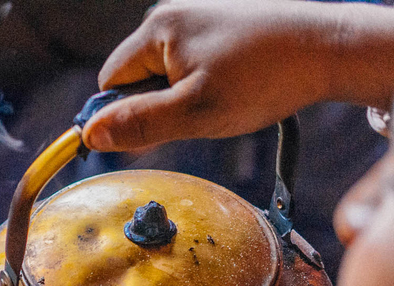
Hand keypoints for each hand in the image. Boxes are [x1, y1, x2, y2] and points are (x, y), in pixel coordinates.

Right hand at [83, 0, 393, 152]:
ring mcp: (197, 16)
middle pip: (136, 76)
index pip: (110, 81)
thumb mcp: (194, 111)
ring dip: (182, 97)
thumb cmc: (264, 78)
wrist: (329, 49)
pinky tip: (233, 86)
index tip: (153, 132)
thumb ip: (139, 124)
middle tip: (197, 115)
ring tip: (222, 98)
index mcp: (157, 29)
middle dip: (157, 105)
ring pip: (164, 73)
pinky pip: (189, 62)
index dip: (123, 113)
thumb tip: (90, 136)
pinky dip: (203, 82)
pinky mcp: (218, 23)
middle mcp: (172, 14)